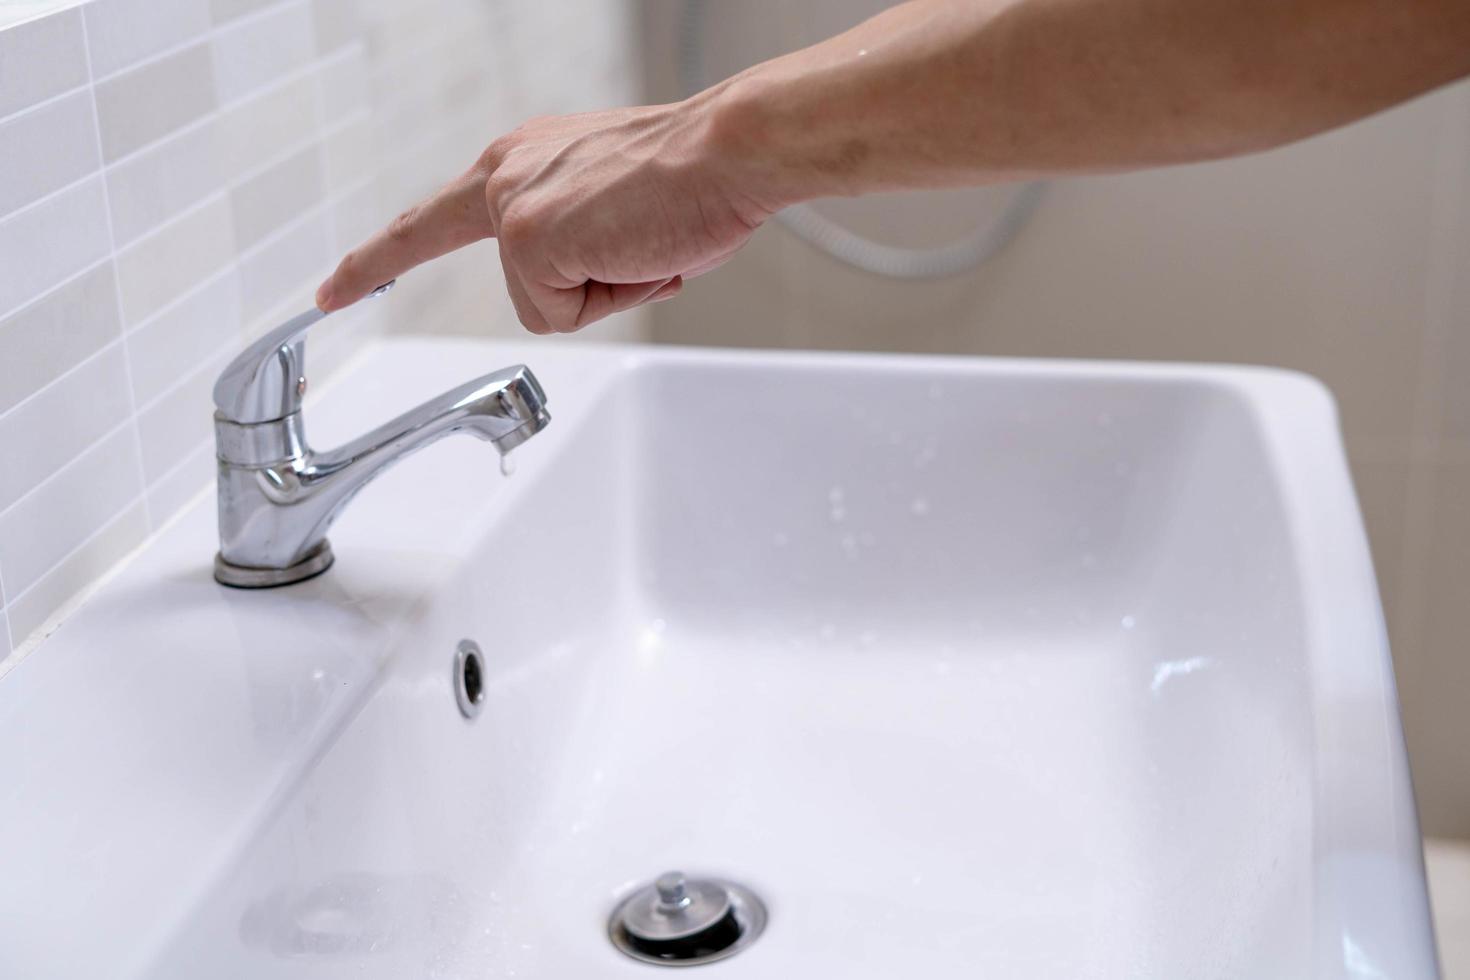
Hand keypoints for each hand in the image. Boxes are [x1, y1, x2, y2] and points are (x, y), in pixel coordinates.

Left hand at [315, 98, 775, 332]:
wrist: (729, 152)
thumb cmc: (695, 177)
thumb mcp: (617, 205)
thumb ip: (578, 239)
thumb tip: (594, 275)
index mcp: (523, 160)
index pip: (432, 218)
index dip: (381, 259)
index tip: (332, 289)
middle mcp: (505, 175)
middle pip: (524, 284)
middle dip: (588, 287)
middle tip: (626, 240)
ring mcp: (511, 206)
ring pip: (549, 304)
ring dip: (608, 292)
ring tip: (648, 240)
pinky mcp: (527, 239)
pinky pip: (563, 315)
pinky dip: (611, 299)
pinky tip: (638, 250)